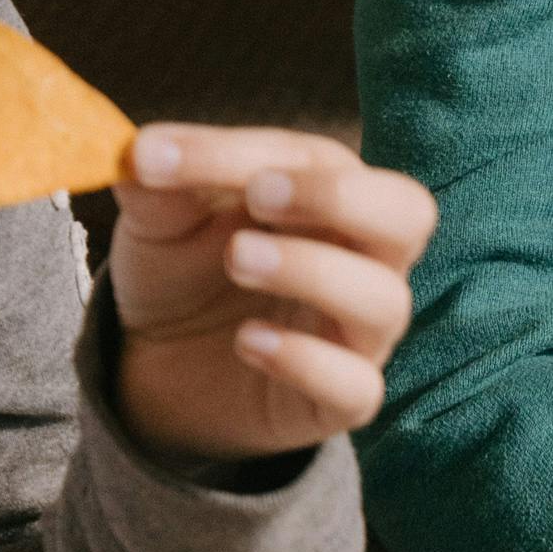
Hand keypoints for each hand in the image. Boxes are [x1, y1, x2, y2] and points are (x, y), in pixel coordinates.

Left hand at [110, 127, 437, 463]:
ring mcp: (359, 331)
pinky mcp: (341, 398)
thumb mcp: (159, 218)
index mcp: (329, 195)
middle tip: (261, 195)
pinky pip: (357, 385)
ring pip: (385, 300)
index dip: (240, 152)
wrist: (160, 365)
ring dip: (313, 272)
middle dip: (341, 197)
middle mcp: (363, 258)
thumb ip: (157, 183)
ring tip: (237, 258)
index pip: (316, 159)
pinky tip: (247, 340)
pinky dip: (306, 360)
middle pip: (410, 214)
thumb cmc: (184, 272)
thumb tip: (142, 153)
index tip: (157, 156)